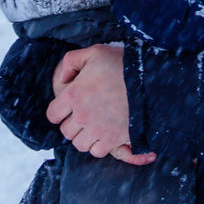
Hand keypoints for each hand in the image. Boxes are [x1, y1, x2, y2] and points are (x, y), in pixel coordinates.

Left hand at [46, 43, 156, 165]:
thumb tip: (63, 79)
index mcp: (74, 94)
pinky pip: (97, 151)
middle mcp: (82, 116)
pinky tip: (104, 133)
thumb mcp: (94, 52)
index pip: (53, 114)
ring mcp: (98, 130)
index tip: (68, 106)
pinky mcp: (113, 140)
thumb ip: (71, 61)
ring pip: (79, 144)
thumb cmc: (121, 64)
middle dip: (72, 124)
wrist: (150, 80)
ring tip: (93, 125)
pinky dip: (98, 145)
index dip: (59, 111)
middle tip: (84, 114)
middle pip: (66, 131)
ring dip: (84, 136)